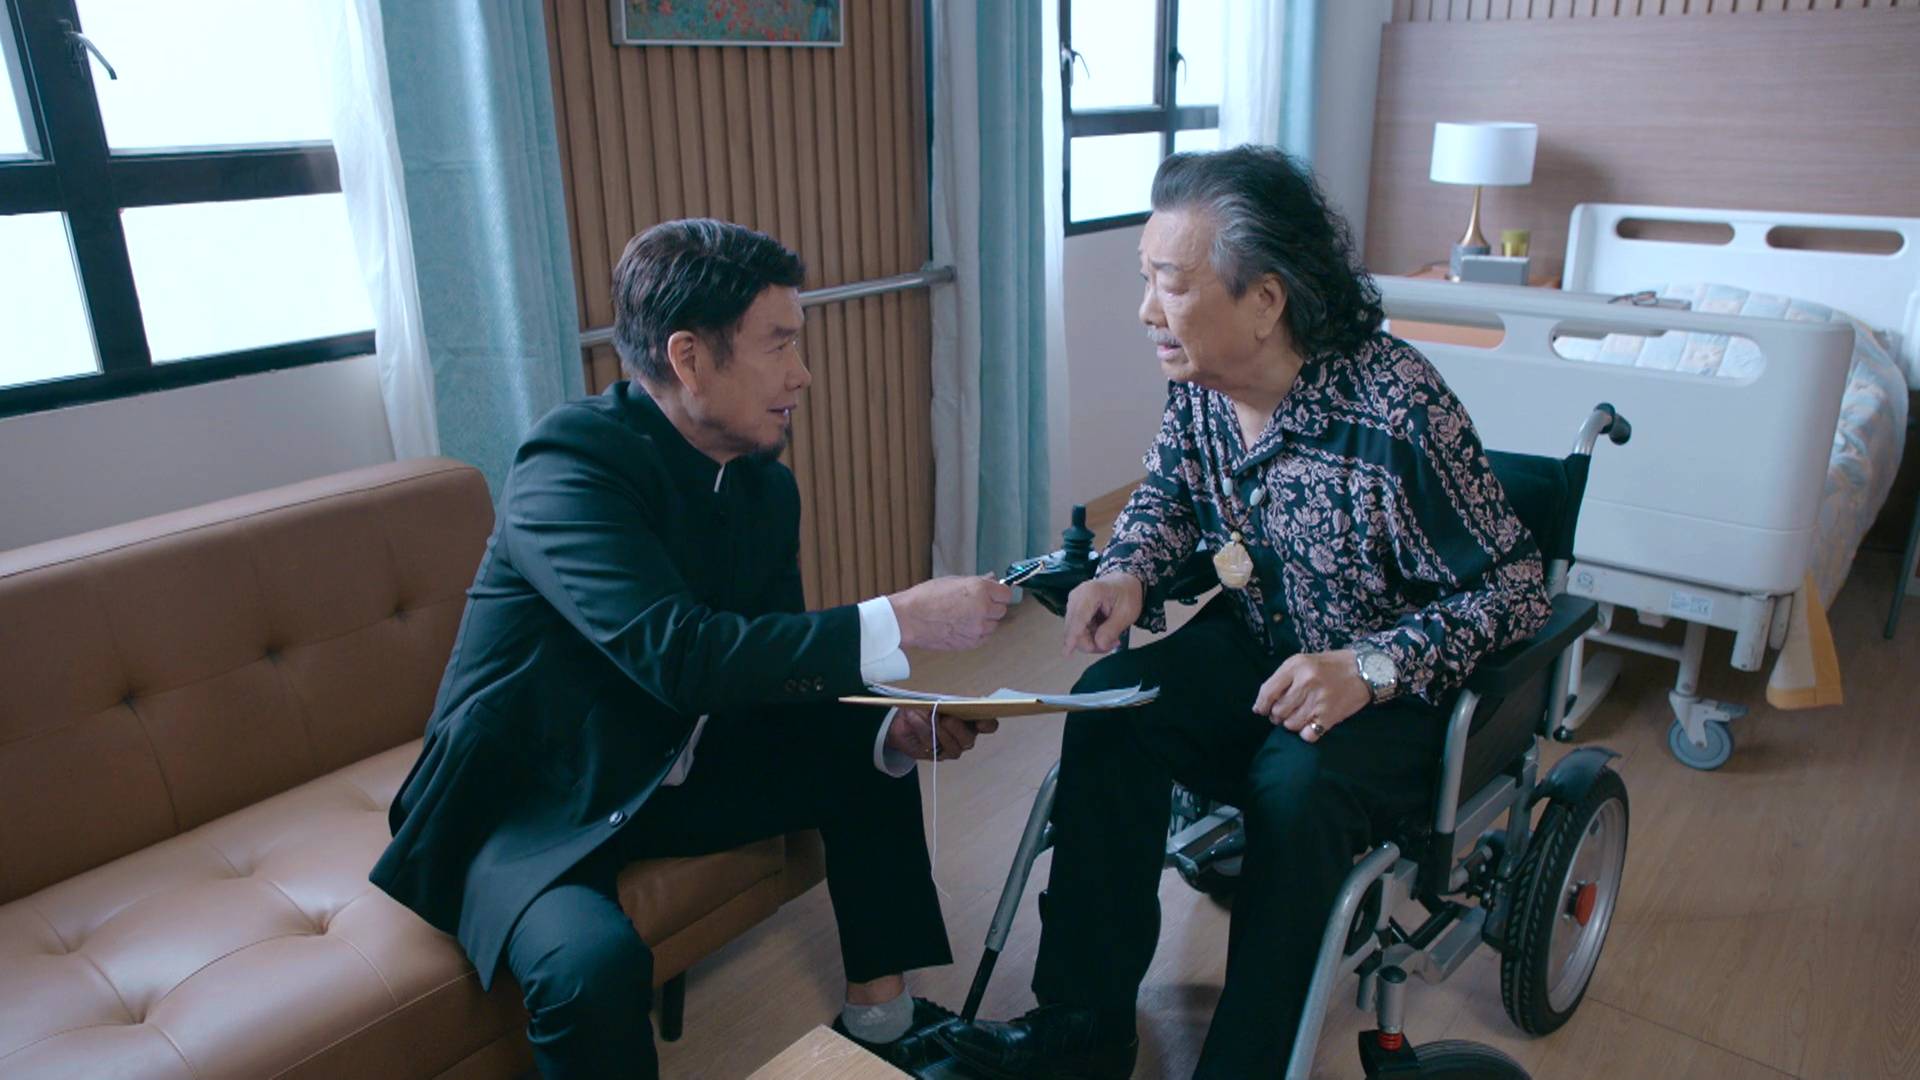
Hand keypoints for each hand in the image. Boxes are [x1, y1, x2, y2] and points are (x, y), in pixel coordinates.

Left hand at [884, 707, 999, 760]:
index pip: (989, 725)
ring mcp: (952, 748)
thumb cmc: (926, 707)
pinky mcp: (936, 755)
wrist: (903, 719)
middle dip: (957, 729)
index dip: (987, 724)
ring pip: (953, 748)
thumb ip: (948, 702)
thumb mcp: (936, 699)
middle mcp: (965, 736)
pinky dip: (923, 732)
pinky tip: (915, 721)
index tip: (979, 720)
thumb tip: (953, 704)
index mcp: (971, 719)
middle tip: (945, 718)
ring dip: (938, 731)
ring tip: (928, 716)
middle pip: (969, 739)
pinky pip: (933, 747)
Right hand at [887, 576, 1013, 650]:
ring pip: (993, 625)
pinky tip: (962, 627)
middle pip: (1001, 610)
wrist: (910, 619)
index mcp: (979, 590)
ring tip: (965, 617)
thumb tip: (991, 579)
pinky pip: (983, 638)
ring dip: (984, 621)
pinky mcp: (971, 643)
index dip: (999, 593)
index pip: (1005, 593)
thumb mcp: (953, 581)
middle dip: (991, 607)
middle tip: (976, 605)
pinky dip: (977, 633)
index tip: (994, 594)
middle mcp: (982, 609)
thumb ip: (976, 582)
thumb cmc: (925, 598)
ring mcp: (978, 628)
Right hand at [1062, 573, 1142, 655]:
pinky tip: (1102, 632)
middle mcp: (1076, 596)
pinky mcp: (1073, 609)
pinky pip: (1077, 630)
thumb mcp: (1127, 613)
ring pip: (1075, 632)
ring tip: (1111, 637)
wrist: (1124, 582)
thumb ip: (1112, 630)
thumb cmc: (1127, 594)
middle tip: (1114, 643)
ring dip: (1092, 640)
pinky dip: (1089, 635)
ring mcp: (1073, 602)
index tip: (1066, 653)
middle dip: (1092, 643)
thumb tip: (1098, 645)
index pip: (1078, 619)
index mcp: (1091, 593)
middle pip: (1075, 630)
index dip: (1072, 638)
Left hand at [1253, 650, 1370, 742]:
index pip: (1267, 691)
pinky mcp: (1330, 716)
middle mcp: (1306, 682)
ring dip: (1291, 724)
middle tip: (1285, 711)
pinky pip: (1307, 735)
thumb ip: (1282, 678)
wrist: (1364, 671)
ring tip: (1300, 715)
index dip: (1261, 705)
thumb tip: (1261, 705)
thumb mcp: (1303, 661)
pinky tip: (1311, 724)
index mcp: (1296, 666)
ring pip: (1290, 725)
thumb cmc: (1329, 666)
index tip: (1261, 710)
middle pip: (1278, 711)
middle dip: (1277, 715)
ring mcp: (1318, 701)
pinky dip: (1306, 733)